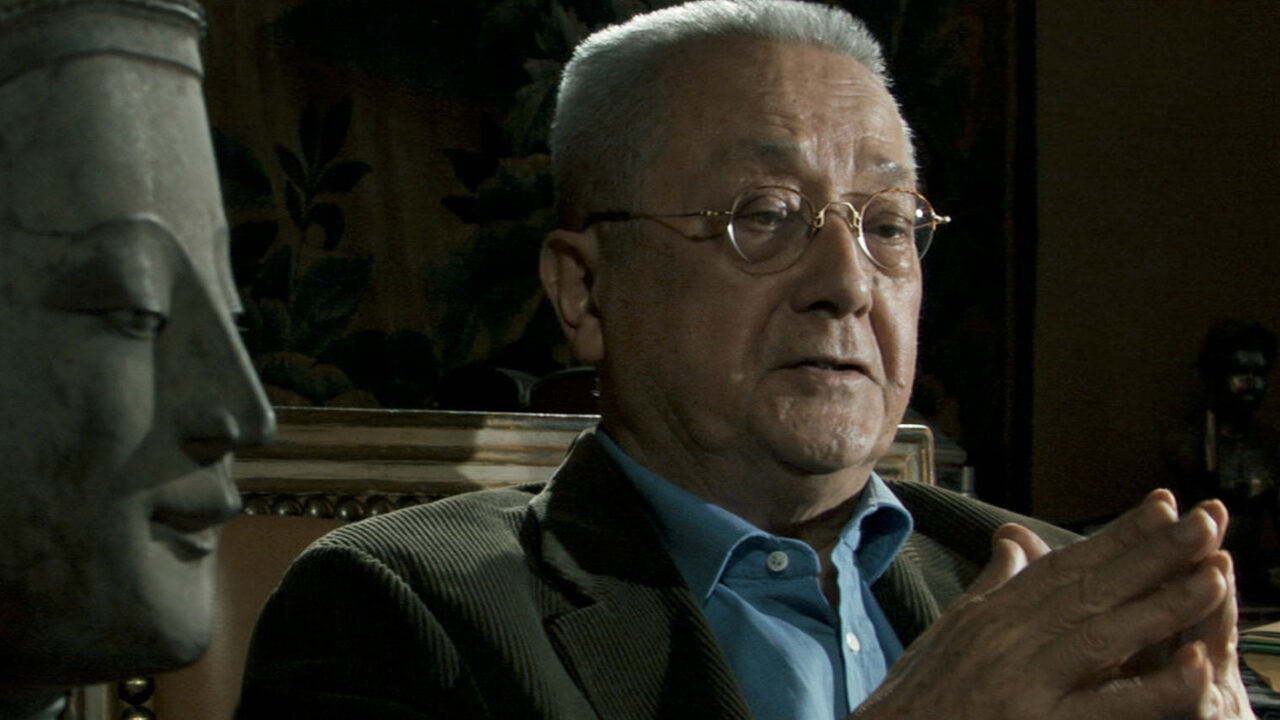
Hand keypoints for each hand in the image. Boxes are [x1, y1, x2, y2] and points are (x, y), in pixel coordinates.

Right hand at [850, 490, 1254, 718]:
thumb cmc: (912, 703)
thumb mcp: (947, 635)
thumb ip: (991, 588)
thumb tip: (1016, 538)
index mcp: (987, 618)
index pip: (1062, 565)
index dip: (1116, 536)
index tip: (1163, 506)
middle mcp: (1002, 642)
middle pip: (1088, 589)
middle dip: (1153, 555)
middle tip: (1207, 522)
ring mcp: (1018, 687)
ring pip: (1101, 637)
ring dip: (1163, 607)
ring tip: (1215, 578)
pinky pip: (1103, 709)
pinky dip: (1151, 691)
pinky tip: (1193, 670)